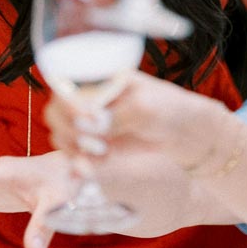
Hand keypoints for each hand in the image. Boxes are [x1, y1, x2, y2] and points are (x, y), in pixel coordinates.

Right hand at [46, 69, 219, 170]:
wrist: (190, 137)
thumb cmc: (170, 109)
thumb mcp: (146, 107)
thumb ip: (116, 115)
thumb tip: (88, 126)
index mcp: (99, 78)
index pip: (66, 84)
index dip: (69, 103)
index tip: (88, 118)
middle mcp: (90, 100)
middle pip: (56, 111)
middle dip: (69, 128)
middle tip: (95, 142)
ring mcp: (91, 126)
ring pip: (61, 135)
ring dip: (73, 148)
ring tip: (102, 153)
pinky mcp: (96, 151)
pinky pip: (75, 157)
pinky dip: (79, 165)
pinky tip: (92, 170)